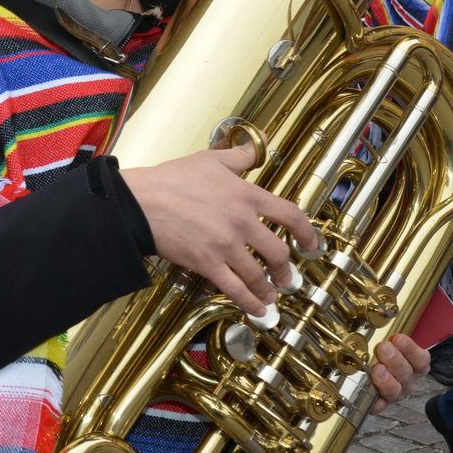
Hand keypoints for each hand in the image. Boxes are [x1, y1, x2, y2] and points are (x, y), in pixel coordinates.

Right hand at [120, 140, 316, 317]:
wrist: (141, 202)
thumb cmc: (173, 179)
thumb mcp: (212, 160)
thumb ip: (241, 154)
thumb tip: (261, 141)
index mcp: (247, 195)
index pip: (290, 215)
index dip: (306, 233)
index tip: (310, 244)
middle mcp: (242, 222)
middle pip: (278, 252)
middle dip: (285, 268)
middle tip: (285, 276)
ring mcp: (226, 246)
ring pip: (258, 274)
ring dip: (268, 288)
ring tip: (271, 295)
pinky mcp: (207, 264)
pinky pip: (235, 289)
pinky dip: (250, 302)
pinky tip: (257, 310)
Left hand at [367, 333, 429, 415]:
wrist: (380, 371)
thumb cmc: (389, 354)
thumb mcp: (394, 343)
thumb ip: (395, 338)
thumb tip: (391, 332)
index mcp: (416, 365)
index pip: (421, 359)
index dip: (410, 349)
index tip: (398, 339)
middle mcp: (408, 380)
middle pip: (406, 374)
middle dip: (395, 361)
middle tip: (383, 349)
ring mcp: (396, 393)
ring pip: (395, 390)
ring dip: (386, 380)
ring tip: (377, 370)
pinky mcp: (382, 403)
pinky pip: (380, 406)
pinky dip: (376, 403)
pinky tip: (371, 396)